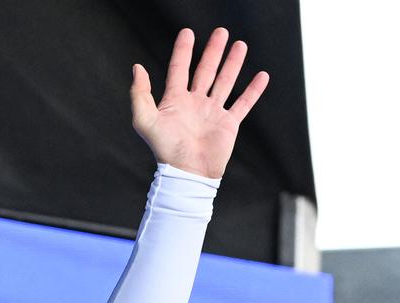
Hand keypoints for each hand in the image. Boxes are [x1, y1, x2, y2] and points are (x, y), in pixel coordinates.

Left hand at [130, 28, 269, 180]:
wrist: (188, 173)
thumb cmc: (165, 151)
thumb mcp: (145, 121)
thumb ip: (139, 94)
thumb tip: (137, 68)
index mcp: (175, 101)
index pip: (179, 69)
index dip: (183, 50)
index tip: (188, 33)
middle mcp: (195, 104)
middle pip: (206, 71)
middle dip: (214, 51)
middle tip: (221, 32)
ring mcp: (212, 113)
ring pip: (225, 82)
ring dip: (233, 64)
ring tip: (240, 46)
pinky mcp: (228, 124)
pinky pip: (243, 103)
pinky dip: (253, 91)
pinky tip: (262, 76)